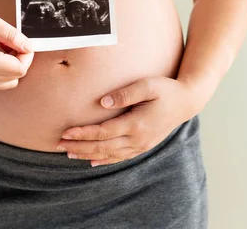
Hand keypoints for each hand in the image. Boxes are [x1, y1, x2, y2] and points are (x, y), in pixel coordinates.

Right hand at [0, 9, 33, 89]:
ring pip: (9, 83)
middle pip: (16, 77)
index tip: (20, 42)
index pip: (20, 69)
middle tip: (9, 43)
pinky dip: (1, 71)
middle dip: (19, 60)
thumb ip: (12, 35)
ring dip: (11, 67)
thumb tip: (29, 47)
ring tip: (1, 49)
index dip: (26, 55)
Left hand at [57, 77, 199, 166]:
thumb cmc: (166, 90)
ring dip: (88, 154)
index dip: (83, 133)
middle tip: (59, 144)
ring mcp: (141, 145)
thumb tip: (102, 102)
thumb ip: (125, 93)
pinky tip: (92, 161)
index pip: (103, 132)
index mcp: (137, 124)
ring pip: (109, 155)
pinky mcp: (143, 146)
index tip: (66, 132)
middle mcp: (138, 139)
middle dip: (79, 146)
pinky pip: (120, 157)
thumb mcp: (148, 85)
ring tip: (69, 153)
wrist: (186, 102)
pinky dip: (104, 160)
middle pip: (102, 147)